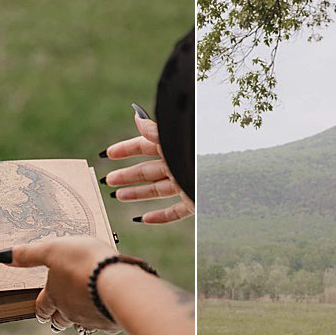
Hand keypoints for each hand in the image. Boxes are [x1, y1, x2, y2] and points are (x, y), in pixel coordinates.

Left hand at [0, 235, 123, 331]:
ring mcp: (91, 319)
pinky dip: (103, 318)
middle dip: (57, 319)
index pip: (42, 306)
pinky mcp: (111, 322)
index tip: (40, 312)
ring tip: (82, 316)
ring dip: (80, 320)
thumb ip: (27, 255)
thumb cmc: (83, 262)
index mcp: (54, 295)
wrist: (117, 283)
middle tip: (56, 319)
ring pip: (82, 324)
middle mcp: (70, 311)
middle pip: (60, 320)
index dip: (41, 308)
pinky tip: (108, 312)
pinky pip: (105, 323)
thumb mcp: (52, 249)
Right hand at [103, 108, 191, 224]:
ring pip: (157, 190)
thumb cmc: (200, 153)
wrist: (229, 176)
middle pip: (147, 170)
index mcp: (173, 146)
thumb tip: (136, 115)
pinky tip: (142, 219)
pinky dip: (158, 216)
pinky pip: (173, 212)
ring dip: (137, 193)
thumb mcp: (173, 141)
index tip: (107, 154)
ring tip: (118, 197)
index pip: (144, 145)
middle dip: (127, 175)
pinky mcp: (193, 202)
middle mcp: (178, 164)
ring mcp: (185, 184)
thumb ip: (154, 131)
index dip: (125, 149)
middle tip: (108, 180)